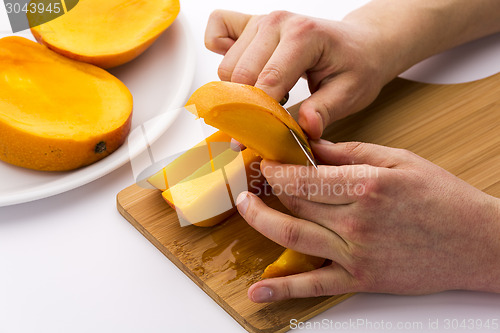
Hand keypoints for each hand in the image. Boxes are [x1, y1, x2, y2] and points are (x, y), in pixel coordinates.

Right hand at [205, 10, 389, 138]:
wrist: (360, 44)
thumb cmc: (356, 66)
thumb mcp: (351, 93)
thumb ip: (325, 110)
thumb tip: (306, 128)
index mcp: (303, 35)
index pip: (269, 81)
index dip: (258, 116)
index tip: (253, 141)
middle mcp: (277, 22)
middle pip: (239, 75)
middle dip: (246, 107)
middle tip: (266, 122)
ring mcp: (261, 21)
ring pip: (227, 65)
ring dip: (239, 88)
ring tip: (268, 95)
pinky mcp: (251, 23)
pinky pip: (217, 30)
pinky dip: (220, 51)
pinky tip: (242, 69)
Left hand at [236, 140, 499, 301]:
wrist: (477, 243)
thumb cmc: (442, 197)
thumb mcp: (398, 160)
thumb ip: (349, 152)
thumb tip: (311, 146)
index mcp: (366, 185)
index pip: (303, 177)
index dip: (275, 168)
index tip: (264, 161)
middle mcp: (356, 221)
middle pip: (294, 203)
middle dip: (266, 187)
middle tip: (251, 178)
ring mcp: (356, 254)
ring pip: (293, 237)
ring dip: (260, 222)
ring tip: (244, 208)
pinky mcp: (361, 279)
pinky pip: (314, 286)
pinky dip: (283, 290)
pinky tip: (258, 291)